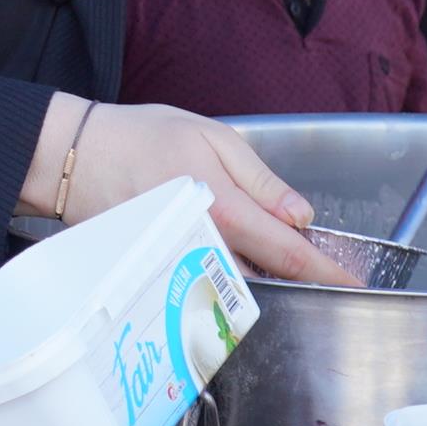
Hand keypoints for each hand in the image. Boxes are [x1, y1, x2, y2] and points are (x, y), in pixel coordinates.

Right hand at [33, 98, 340, 285]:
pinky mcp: (157, 271)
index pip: (288, 251)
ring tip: (263, 254)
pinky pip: (201, 283)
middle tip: (309, 261)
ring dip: (259, 279)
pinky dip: (223, 278)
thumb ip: (260, 179)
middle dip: (292, 276)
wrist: (74, 157)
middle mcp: (202, 245)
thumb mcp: (212, 137)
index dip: (326, 270)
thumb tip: (299, 215)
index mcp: (222, 208)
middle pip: (264, 280)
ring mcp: (178, 264)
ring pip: (233, 287)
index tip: (352, 282)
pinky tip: (225, 255)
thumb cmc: (139, 137)